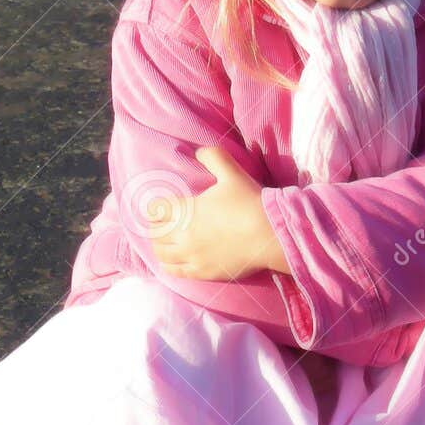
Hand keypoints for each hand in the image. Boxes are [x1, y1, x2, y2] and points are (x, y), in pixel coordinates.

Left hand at [147, 146, 286, 280]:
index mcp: (186, 209)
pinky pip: (175, 272)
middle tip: (163, 224)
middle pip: (155, 233)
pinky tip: (173, 262)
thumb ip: (214, 157)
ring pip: (161, 254)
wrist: (269, 235)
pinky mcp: (202, 272)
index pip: (156, 210)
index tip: (159, 208)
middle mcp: (183, 234)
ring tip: (166, 243)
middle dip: (156, 227)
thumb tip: (199, 152)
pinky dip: (169, 266)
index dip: (155, 208)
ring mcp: (192, 256)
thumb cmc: (250, 202)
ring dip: (160, 246)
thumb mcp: (232, 173)